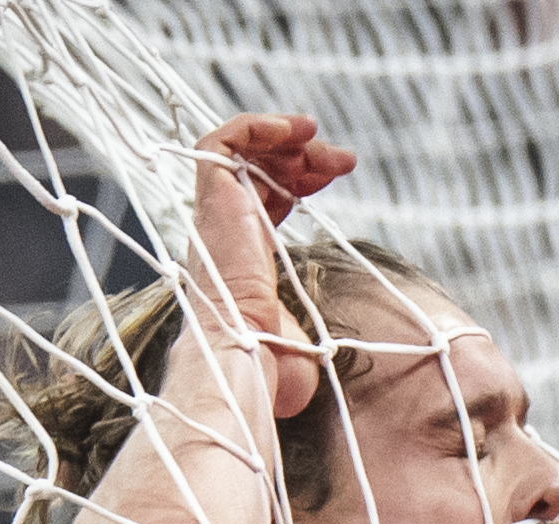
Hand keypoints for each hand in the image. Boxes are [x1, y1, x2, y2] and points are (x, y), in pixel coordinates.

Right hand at [189, 114, 355, 416]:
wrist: (244, 359)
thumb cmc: (267, 363)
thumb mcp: (299, 336)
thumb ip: (308, 325)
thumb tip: (335, 348)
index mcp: (242, 257)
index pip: (267, 199)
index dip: (301, 178)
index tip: (339, 174)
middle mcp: (224, 232)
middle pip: (260, 171)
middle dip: (303, 155)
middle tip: (345, 160)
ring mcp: (216, 214)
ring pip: (242, 151)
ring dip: (285, 137)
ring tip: (321, 137)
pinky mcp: (213, 199)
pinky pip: (220, 142)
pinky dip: (255, 125)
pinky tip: (295, 130)